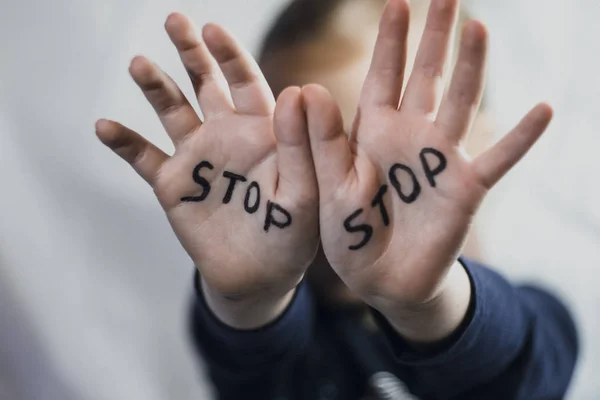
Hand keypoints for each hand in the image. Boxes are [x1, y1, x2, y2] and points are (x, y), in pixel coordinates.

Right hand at [96, 14, 318, 327]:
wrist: (260, 275)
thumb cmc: (292, 235)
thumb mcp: (304, 193)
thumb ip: (299, 146)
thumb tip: (297, 90)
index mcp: (262, 131)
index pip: (245, 81)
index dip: (229, 54)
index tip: (212, 29)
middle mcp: (226, 135)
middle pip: (204, 83)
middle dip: (190, 52)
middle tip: (174, 20)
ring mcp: (197, 158)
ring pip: (171, 111)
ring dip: (155, 86)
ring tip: (139, 64)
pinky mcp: (174, 184)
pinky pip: (144, 158)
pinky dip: (124, 142)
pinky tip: (105, 126)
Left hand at [303, 0, 551, 339]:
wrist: (381, 280)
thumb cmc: (349, 234)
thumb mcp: (329, 187)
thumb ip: (323, 142)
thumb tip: (307, 87)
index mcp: (372, 134)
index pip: (383, 76)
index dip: (391, 41)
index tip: (396, 2)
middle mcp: (410, 137)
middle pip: (427, 76)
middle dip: (435, 36)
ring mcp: (441, 159)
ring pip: (461, 102)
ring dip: (471, 67)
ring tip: (479, 27)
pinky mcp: (466, 188)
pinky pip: (499, 158)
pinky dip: (521, 136)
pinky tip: (543, 109)